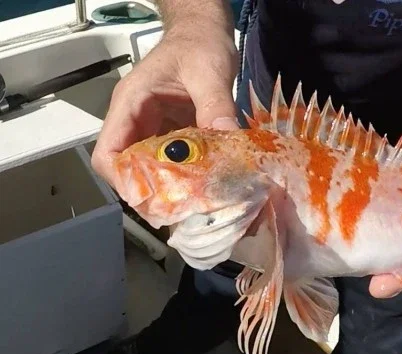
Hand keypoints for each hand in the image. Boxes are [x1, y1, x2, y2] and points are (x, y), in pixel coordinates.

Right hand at [90, 27, 239, 187]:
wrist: (205, 30)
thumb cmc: (199, 43)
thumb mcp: (209, 71)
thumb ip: (216, 104)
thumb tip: (228, 137)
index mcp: (131, 104)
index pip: (108, 153)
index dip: (123, 181)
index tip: (151, 199)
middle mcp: (136, 119)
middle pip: (129, 168)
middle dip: (152, 190)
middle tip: (182, 211)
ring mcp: (155, 127)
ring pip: (152, 167)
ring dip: (171, 185)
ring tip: (197, 202)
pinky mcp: (174, 131)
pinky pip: (174, 159)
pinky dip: (188, 173)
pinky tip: (209, 183)